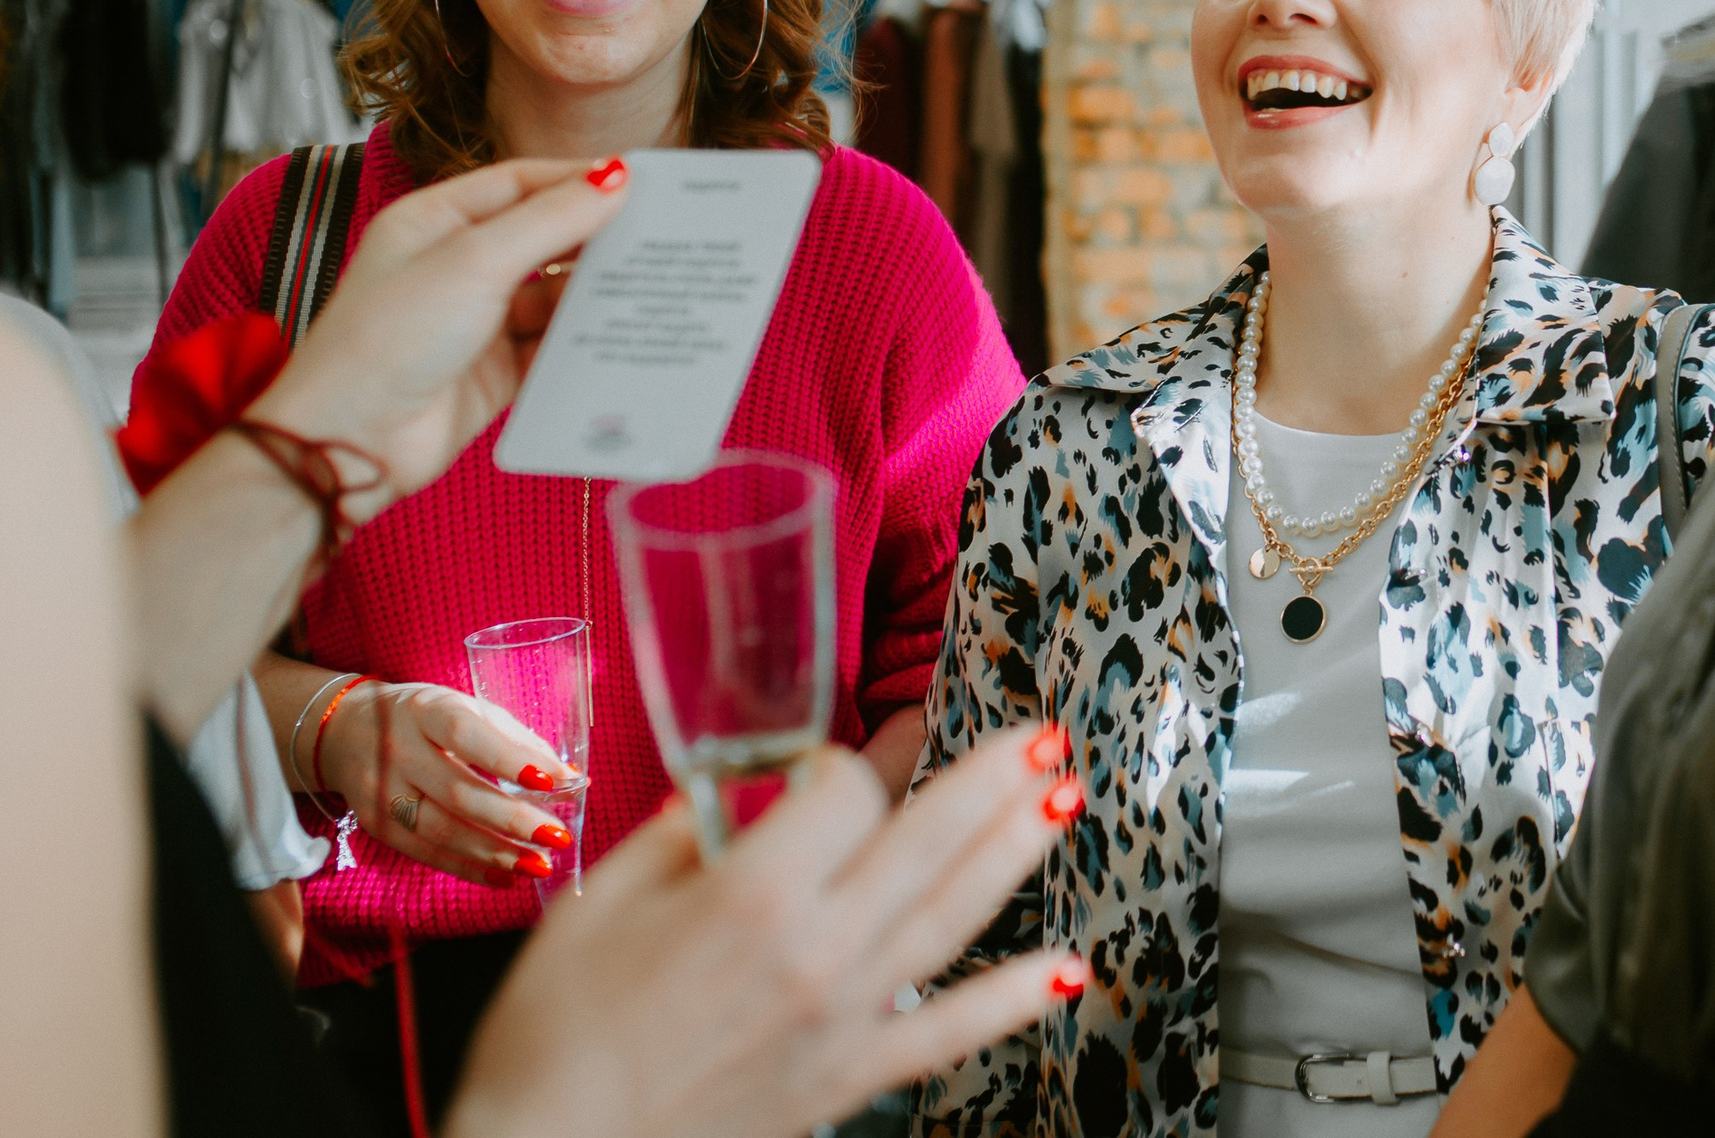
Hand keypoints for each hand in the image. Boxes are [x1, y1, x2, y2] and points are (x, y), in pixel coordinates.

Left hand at [251, 157, 627, 519]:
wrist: (350, 442)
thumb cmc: (388, 338)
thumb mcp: (473, 263)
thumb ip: (549, 220)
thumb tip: (615, 177)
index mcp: (435, 222)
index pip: (520, 183)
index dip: (578, 179)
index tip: (641, 180)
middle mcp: (455, 266)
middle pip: (542, 238)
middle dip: (596, 236)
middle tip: (661, 232)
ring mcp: (476, 322)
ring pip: (552, 297)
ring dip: (596, 294)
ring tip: (653, 284)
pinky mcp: (494, 373)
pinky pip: (552, 349)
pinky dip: (585, 345)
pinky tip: (624, 337)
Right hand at [313, 678, 575, 887]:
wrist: (346, 731)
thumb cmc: (429, 718)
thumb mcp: (468, 709)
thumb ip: (516, 740)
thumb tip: (569, 778)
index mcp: (427, 710)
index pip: (467, 734)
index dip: (508, 758)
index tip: (553, 781)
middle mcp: (399, 750)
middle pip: (455, 791)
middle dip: (512, 819)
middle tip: (558, 837)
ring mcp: (382, 790)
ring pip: (439, 830)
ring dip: (494, 853)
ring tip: (538, 865)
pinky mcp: (377, 824)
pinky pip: (425, 853)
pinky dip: (468, 868)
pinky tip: (505, 877)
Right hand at [446, 725, 1087, 1137]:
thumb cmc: (557, 1035)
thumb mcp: (604, 903)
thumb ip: (681, 835)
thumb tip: (728, 793)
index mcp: (753, 893)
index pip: (844, 790)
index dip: (861, 750)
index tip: (878, 728)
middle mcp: (817, 948)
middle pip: (928, 838)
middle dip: (991, 776)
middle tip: (1041, 731)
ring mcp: (843, 1015)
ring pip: (955, 916)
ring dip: (1016, 851)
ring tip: (1064, 797)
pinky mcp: (850, 1076)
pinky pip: (950, 1034)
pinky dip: (1014, 1000)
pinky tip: (1066, 969)